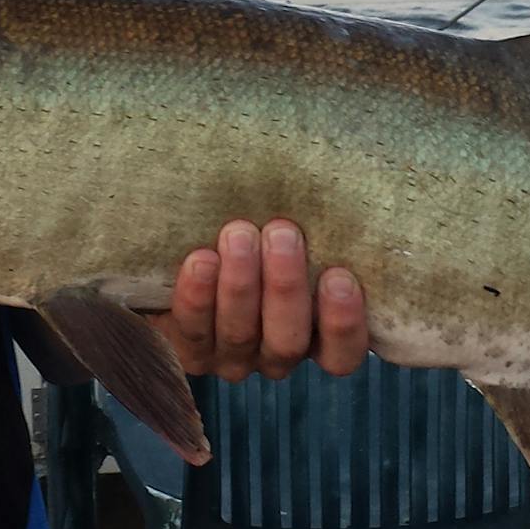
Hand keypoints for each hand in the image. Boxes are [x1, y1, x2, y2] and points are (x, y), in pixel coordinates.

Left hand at [151, 219, 367, 381]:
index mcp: (314, 337)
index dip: (344, 324)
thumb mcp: (293, 230)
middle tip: (283, 232)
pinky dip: (197, 296)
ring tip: (238, 234)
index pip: (341, 353)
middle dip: (285, 287)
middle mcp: (274, 353)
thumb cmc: (261, 231)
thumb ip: (317, 224)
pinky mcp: (186, 348)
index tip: (340, 276)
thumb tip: (340, 173)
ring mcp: (229, 355)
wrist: (185, 248)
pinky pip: (191, 332)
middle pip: (287, 340)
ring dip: (240, 285)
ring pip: (239, 335)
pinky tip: (200, 260)